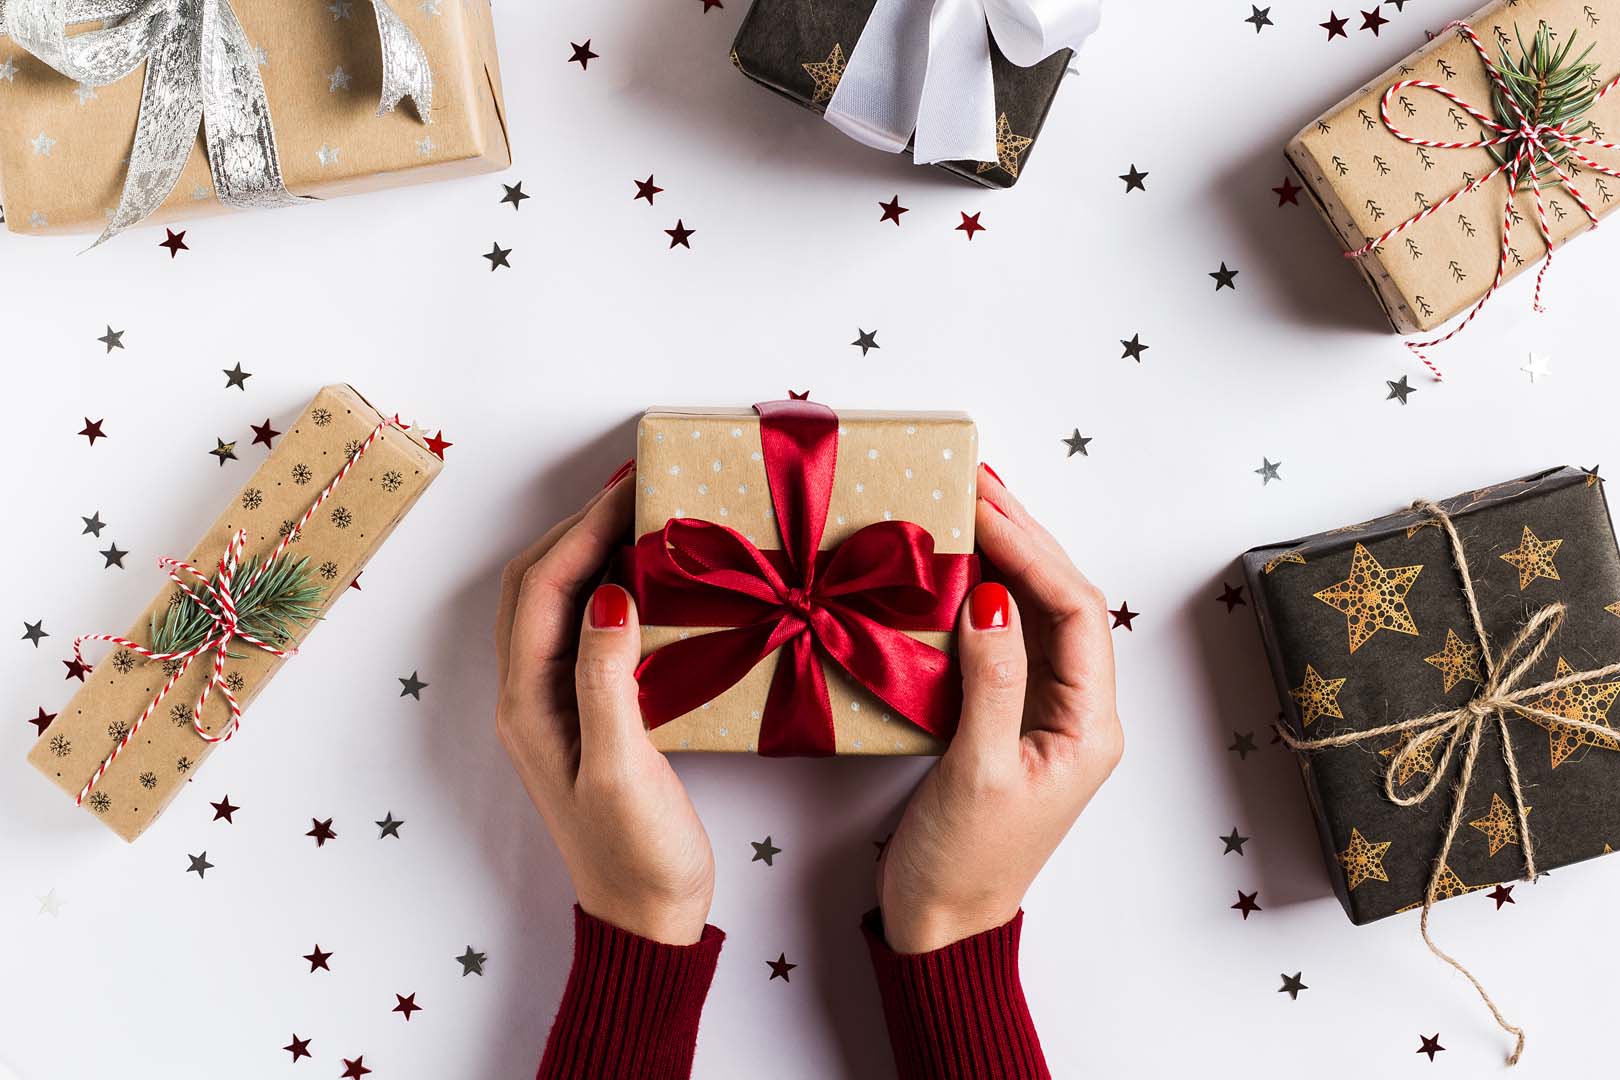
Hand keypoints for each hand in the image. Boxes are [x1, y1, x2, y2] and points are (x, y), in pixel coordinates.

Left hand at [494, 468, 715, 944]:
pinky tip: (647, 581)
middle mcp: (530, 696)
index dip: (581, 530)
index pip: (543, 589)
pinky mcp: (588, 715)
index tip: (629, 487)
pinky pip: (584, 630)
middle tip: (635, 488)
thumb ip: (606, 680)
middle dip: (579, 527)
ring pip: (557, 605)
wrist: (646, 917)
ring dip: (589, 553)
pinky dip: (609, 589)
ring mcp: (555, 705)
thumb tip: (607, 593)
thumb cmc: (636, 853)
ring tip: (639, 517)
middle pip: (538, 586)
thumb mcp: (620, 767)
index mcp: (528, 704)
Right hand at [876, 463, 1123, 953]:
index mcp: (1089, 727)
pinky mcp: (1005, 719)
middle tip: (980, 481)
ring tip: (972, 503)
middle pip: (1062, 602)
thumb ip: (991, 682)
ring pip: (1035, 615)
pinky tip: (957, 568)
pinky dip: (982, 595)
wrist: (941, 926)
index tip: (986, 508)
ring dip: (1006, 558)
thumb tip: (993, 597)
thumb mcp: (978, 773)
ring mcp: (1042, 713)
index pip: (1076, 613)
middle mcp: (1077, 713)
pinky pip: (1004, 640)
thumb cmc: (964, 865)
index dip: (1035, 553)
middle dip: (1026, 538)